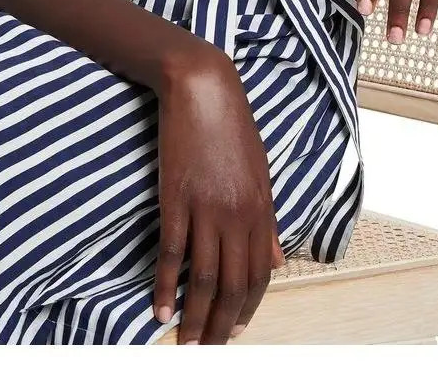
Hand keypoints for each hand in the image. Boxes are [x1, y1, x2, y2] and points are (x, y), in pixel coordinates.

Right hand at [153, 44, 284, 344]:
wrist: (204, 89)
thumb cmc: (233, 127)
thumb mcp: (261, 172)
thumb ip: (268, 219)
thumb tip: (277, 260)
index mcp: (262, 208)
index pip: (260, 272)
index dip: (250, 307)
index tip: (237, 332)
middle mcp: (238, 214)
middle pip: (233, 284)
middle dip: (222, 324)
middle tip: (210, 349)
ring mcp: (206, 208)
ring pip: (204, 277)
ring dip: (195, 316)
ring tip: (186, 343)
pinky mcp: (176, 199)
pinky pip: (171, 253)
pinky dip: (164, 285)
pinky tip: (159, 308)